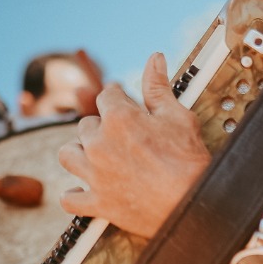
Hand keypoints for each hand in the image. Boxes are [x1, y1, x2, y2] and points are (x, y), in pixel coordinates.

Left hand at [58, 52, 209, 235]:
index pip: (106, 96)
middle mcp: (99, 144)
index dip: (117, 97)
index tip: (124, 102)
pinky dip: (74, 194)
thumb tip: (154, 58)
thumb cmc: (189, 160)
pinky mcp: (97, 203)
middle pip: (85, 125)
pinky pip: (69, 198)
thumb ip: (158, 87)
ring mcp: (95, 175)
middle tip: (120, 133)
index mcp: (118, 118)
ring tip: (94, 154)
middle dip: (100, 126)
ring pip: (68, 155)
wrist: (195, 205)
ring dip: (79, 152)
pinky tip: (82, 189)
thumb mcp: (178, 116)